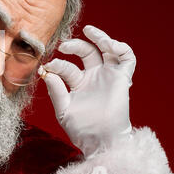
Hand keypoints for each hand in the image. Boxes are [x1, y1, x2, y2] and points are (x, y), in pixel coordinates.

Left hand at [39, 25, 135, 157]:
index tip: (47, 67)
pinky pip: (127, 58)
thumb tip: (46, 71)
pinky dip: (120, 47)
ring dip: (100, 37)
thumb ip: (56, 90)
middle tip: (63, 45)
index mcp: (77, 83)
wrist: (99, 141)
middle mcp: (93, 77)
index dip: (56, 64)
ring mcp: (107, 76)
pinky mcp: (121, 78)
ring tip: (90, 32)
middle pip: (86, 51)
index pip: (65, 67)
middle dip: (75, 44)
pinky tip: (109, 45)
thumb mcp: (63, 109)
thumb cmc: (81, 129)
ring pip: (107, 49)